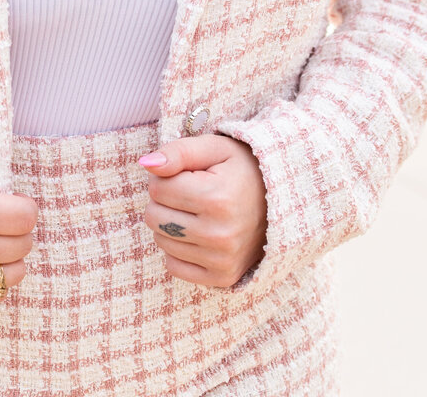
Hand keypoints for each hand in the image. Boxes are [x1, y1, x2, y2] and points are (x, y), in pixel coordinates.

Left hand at [139, 134, 266, 288]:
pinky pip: (174, 267)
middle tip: (188, 192)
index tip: (186, 174)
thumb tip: (146, 164)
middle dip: (164, 200)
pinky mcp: (222, 278)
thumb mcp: (215, 148)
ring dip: (170, 224)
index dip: (165, 176)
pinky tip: (198, 234)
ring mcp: (222, 260)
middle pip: (154, 217)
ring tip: (196, 211)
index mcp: (217, 198)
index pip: (157, 188)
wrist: (279, 203)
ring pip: (161, 242)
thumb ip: (179, 152)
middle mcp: (219, 234)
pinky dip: (178, 249)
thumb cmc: (241, 169)